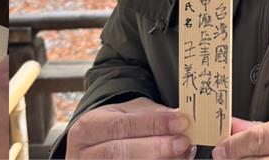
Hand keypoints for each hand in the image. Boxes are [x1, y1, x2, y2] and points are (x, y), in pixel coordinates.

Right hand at [65, 97, 193, 158]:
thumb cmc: (114, 128)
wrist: (95, 148)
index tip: (179, 121)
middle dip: (155, 147)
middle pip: (119, 153)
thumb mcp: (124, 114)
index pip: (119, 125)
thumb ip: (149, 114)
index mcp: (87, 128)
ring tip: (182, 153)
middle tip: (182, 141)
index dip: (151, 124)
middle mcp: (85, 154)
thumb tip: (177, 116)